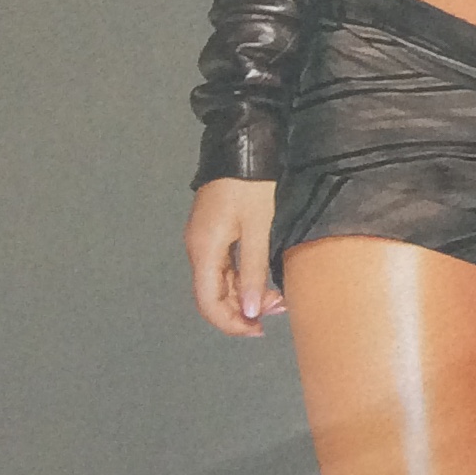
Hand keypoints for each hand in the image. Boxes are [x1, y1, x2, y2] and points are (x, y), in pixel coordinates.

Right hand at [185, 178, 281, 337]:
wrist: (243, 144)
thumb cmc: (253, 184)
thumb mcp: (259, 228)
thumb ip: (253, 271)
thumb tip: (248, 311)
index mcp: (204, 249)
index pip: (208, 302)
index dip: (231, 323)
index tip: (258, 329)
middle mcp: (198, 248)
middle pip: (212, 295)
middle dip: (242, 310)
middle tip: (277, 310)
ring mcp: (203, 239)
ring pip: (219, 282)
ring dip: (244, 294)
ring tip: (276, 297)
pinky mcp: (213, 231)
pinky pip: (224, 266)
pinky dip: (241, 278)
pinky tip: (263, 280)